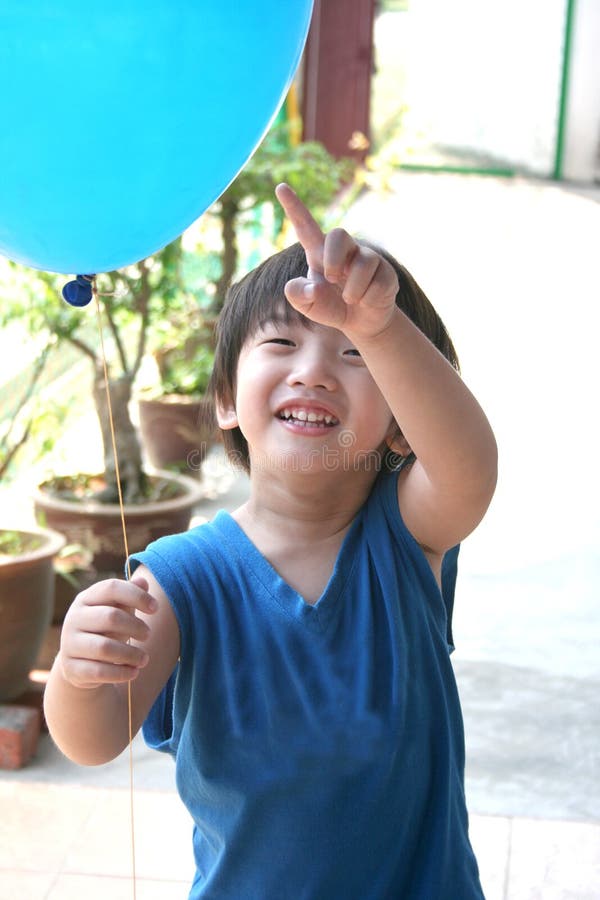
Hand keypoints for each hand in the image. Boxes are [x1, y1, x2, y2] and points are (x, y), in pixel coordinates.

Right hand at [58, 576, 156, 688]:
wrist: (80, 663)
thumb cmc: (105, 630)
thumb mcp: (117, 610)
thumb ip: (130, 595)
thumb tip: (143, 581)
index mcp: (86, 599)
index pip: (112, 588)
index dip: (137, 595)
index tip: (155, 608)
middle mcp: (74, 618)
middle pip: (110, 617)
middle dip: (135, 626)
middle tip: (148, 634)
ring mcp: (70, 644)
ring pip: (104, 648)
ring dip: (131, 654)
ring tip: (145, 659)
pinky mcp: (71, 668)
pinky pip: (98, 671)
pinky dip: (121, 673)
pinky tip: (134, 672)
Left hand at [275, 183, 398, 340]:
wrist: (361, 321)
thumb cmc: (331, 306)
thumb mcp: (308, 305)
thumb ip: (298, 295)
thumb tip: (313, 287)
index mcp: (320, 253)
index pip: (306, 226)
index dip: (294, 207)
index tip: (280, 187)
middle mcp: (345, 250)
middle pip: (339, 234)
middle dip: (333, 257)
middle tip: (330, 278)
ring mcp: (368, 258)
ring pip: (363, 264)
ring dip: (352, 290)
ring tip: (350, 299)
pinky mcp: (386, 271)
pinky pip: (378, 283)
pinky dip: (368, 299)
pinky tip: (367, 301)